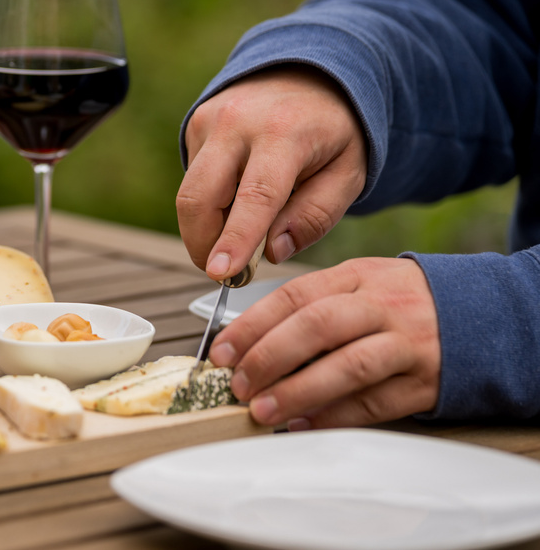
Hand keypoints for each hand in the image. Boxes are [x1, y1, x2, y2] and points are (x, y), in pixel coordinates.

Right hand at [177, 65, 366, 280]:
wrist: (309, 70)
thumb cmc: (333, 129)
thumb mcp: (348, 172)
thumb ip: (315, 216)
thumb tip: (272, 251)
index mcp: (286, 133)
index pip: (256, 196)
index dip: (236, 239)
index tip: (220, 273)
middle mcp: (238, 122)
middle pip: (200, 198)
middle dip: (204, 246)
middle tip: (226, 272)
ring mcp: (210, 120)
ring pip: (189, 194)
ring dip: (204, 230)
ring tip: (236, 241)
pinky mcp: (195, 124)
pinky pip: (192, 179)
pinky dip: (210, 203)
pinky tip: (238, 198)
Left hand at [211, 257, 440, 428]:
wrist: (481, 314)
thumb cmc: (399, 303)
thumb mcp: (359, 285)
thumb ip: (310, 306)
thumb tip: (246, 344)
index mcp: (357, 276)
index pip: (295, 295)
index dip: (252, 325)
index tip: (220, 351)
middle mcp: (382, 306)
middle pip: (318, 326)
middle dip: (269, 357)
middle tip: (237, 383)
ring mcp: (407, 343)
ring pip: (348, 366)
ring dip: (299, 391)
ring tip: (263, 411)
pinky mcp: (426, 381)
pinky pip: (375, 403)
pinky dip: (334, 416)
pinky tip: (303, 425)